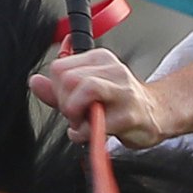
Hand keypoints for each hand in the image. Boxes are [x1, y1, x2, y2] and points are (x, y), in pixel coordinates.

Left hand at [29, 46, 167, 147]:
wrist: (158, 116)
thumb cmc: (121, 104)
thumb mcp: (87, 91)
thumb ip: (58, 89)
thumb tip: (34, 82)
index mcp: (100, 58)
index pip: (59, 68)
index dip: (57, 90)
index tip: (70, 102)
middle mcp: (112, 69)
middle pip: (67, 78)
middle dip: (65, 102)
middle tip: (76, 115)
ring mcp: (122, 91)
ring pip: (82, 90)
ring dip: (74, 115)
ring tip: (83, 123)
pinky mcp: (129, 115)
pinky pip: (94, 123)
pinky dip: (83, 133)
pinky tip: (90, 133)